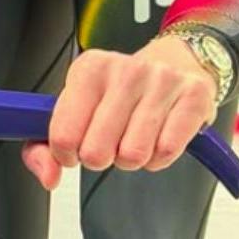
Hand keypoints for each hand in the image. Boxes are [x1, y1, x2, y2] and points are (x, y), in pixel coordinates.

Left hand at [22, 35, 219, 190]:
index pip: (63, 135)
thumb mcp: (77, 107)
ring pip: (133, 155)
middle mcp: (127, 69)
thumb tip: (49, 176)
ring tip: (135, 136)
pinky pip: (166, 151)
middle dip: (102, 157)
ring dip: (132, 158)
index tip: (76, 146)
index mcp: (90, 68)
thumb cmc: (121, 92)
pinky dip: (159, 157)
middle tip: (110, 141)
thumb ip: (45, 147)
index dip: (67, 153)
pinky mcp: (194, 95)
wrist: (178, 61)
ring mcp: (163, 80)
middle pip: (97, 152)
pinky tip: (159, 136)